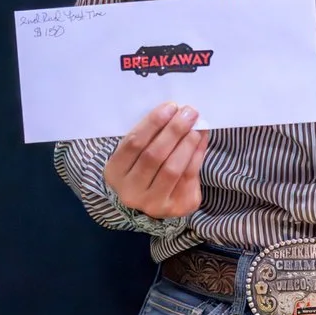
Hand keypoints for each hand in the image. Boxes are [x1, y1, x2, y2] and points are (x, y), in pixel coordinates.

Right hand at [105, 102, 206, 218]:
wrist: (153, 200)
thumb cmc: (143, 167)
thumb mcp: (136, 152)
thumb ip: (150, 135)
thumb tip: (177, 113)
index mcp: (115, 173)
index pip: (133, 144)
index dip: (153, 123)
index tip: (170, 107)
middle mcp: (131, 192)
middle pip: (154, 156)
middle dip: (174, 131)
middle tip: (189, 113)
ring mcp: (154, 203)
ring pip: (172, 168)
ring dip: (187, 143)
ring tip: (197, 126)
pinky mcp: (177, 208)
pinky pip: (189, 177)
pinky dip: (197, 155)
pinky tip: (200, 140)